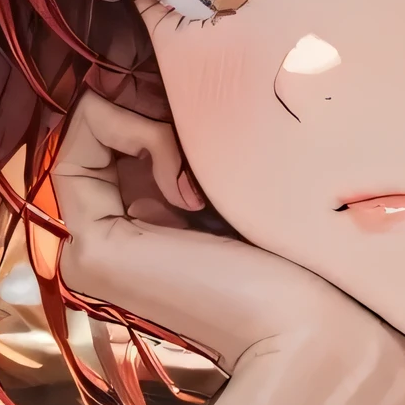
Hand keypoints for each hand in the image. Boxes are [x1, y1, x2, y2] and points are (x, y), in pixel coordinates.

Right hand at [53, 93, 404, 404]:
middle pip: (116, 122)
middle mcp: (128, 237)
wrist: (321, 334)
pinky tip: (186, 181)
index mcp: (167, 226)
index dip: (165, 90)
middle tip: (203, 124)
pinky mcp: (94, 247)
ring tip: (199, 171)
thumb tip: (188, 70)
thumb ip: (219, 138)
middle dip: (155, 97)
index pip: (138, 128)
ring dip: (147, 114)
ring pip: (95, 123)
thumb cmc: (316, 264)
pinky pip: (84, 137)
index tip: (214, 100)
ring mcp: (103, 245)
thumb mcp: (261, 180)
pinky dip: (129, 126)